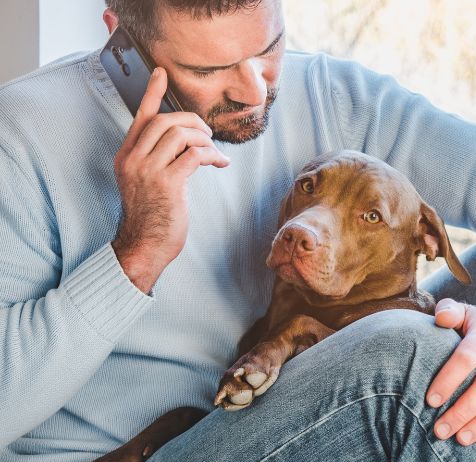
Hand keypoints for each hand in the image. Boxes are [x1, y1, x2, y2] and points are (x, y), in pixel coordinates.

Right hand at [112, 67, 230, 292]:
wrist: (144, 245)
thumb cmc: (150, 216)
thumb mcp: (145, 182)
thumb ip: (156, 159)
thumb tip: (185, 142)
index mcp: (126, 156)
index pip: (140, 117)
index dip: (153, 93)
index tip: (162, 73)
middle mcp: (133, 159)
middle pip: (165, 121)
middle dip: (193, 121)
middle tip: (207, 134)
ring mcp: (149, 171)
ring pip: (180, 135)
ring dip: (204, 139)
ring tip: (214, 150)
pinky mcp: (168, 184)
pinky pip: (195, 155)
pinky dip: (213, 155)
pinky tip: (221, 163)